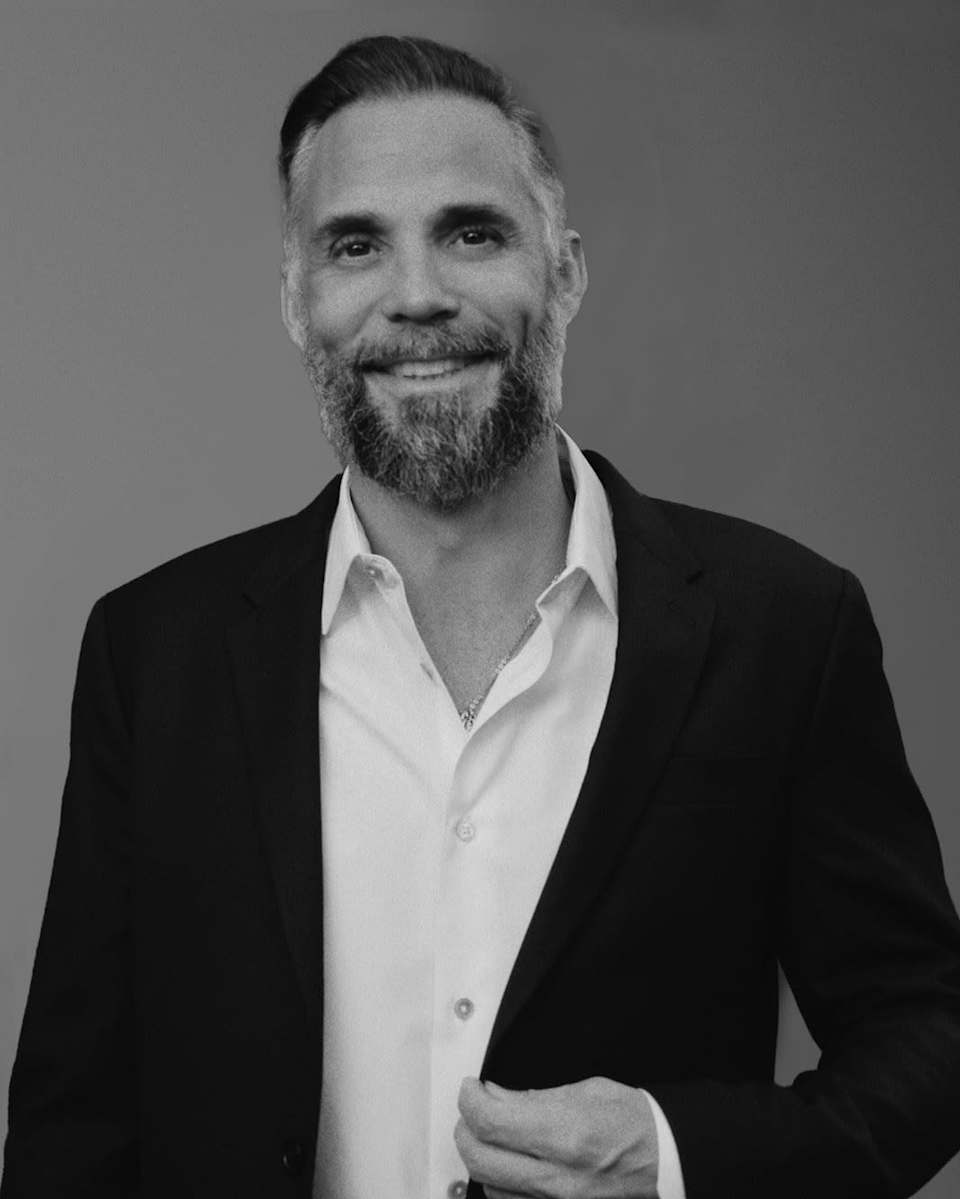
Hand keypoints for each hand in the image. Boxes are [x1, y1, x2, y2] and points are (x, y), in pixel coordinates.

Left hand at [455, 1075, 658, 1198]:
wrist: (668, 1162)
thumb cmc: (636, 1125)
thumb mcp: (587, 1092)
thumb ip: (534, 1098)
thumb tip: (494, 1095)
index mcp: (566, 1134)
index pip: (491, 1120)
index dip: (470, 1099)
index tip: (471, 1088)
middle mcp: (558, 1177)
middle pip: (480, 1158)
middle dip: (466, 1128)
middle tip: (473, 1110)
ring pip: (490, 1188)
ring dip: (482, 1157)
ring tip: (492, 1134)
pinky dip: (501, 1184)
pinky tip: (509, 1163)